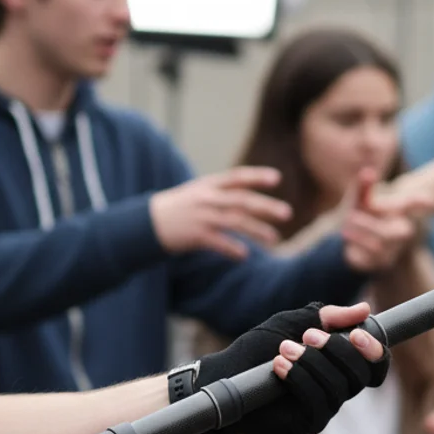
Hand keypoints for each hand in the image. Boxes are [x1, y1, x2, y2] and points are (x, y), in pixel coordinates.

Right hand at [149, 167, 291, 260]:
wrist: (145, 223)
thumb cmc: (178, 209)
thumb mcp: (198, 193)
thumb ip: (222, 194)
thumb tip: (250, 200)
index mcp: (208, 185)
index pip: (236, 177)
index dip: (256, 176)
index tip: (277, 179)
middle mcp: (206, 198)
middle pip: (241, 200)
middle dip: (266, 206)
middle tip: (287, 213)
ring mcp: (201, 216)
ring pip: (234, 222)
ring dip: (256, 231)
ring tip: (274, 239)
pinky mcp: (194, 235)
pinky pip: (219, 242)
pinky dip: (233, 249)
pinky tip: (245, 256)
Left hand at [190, 302, 389, 433]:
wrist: (226, 374)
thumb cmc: (259, 349)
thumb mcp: (292, 323)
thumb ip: (327, 317)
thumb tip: (363, 310)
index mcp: (340, 363)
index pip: (376, 364)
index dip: (375, 350)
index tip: (357, 332)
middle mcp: (339, 387)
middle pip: (364, 375)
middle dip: (339, 350)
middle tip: (309, 335)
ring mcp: (326, 407)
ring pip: (339, 387)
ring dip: (312, 363)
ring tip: (283, 349)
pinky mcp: (309, 423)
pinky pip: (319, 402)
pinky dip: (301, 380)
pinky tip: (279, 366)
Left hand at [342, 168, 421, 272]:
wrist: (352, 244)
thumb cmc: (362, 215)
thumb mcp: (360, 200)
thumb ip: (363, 187)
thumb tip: (367, 172)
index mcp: (398, 212)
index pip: (411, 205)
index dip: (420, 202)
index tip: (430, 200)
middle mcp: (400, 231)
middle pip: (400, 231)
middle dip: (371, 224)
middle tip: (350, 216)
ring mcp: (392, 250)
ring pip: (380, 245)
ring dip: (359, 236)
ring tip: (345, 230)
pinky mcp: (380, 264)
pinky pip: (369, 259)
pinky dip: (355, 249)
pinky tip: (348, 242)